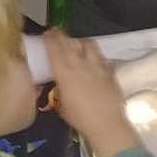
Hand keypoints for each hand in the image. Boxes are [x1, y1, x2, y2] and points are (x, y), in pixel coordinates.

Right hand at [45, 30, 135, 156]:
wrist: (106, 123)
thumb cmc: (80, 118)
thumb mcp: (61, 104)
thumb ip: (59, 89)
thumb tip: (59, 83)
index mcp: (65, 72)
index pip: (55, 49)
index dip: (50, 39)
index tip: (47, 34)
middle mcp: (81, 64)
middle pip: (70, 42)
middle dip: (61, 35)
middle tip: (57, 33)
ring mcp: (97, 66)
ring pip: (88, 44)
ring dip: (79, 41)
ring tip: (76, 43)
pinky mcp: (109, 71)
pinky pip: (100, 56)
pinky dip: (93, 54)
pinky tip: (92, 59)